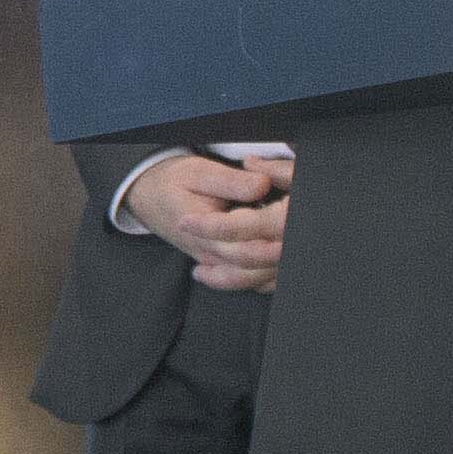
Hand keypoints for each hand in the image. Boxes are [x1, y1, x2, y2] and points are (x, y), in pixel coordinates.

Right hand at [128, 150, 287, 291]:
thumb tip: (262, 185)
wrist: (148, 196)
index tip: (294, 224)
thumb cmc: (172, 183)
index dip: (274, 241)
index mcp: (206, 235)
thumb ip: (230, 181)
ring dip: (278, 267)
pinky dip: (270, 275)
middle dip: (283, 254)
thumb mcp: (197, 173)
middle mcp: (213, 255)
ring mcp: (218, 263)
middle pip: (256, 269)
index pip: (247, 249)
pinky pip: (251, 280)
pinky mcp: (222, 262)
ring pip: (256, 279)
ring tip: (297, 246)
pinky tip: (282, 261)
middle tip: (304, 233)